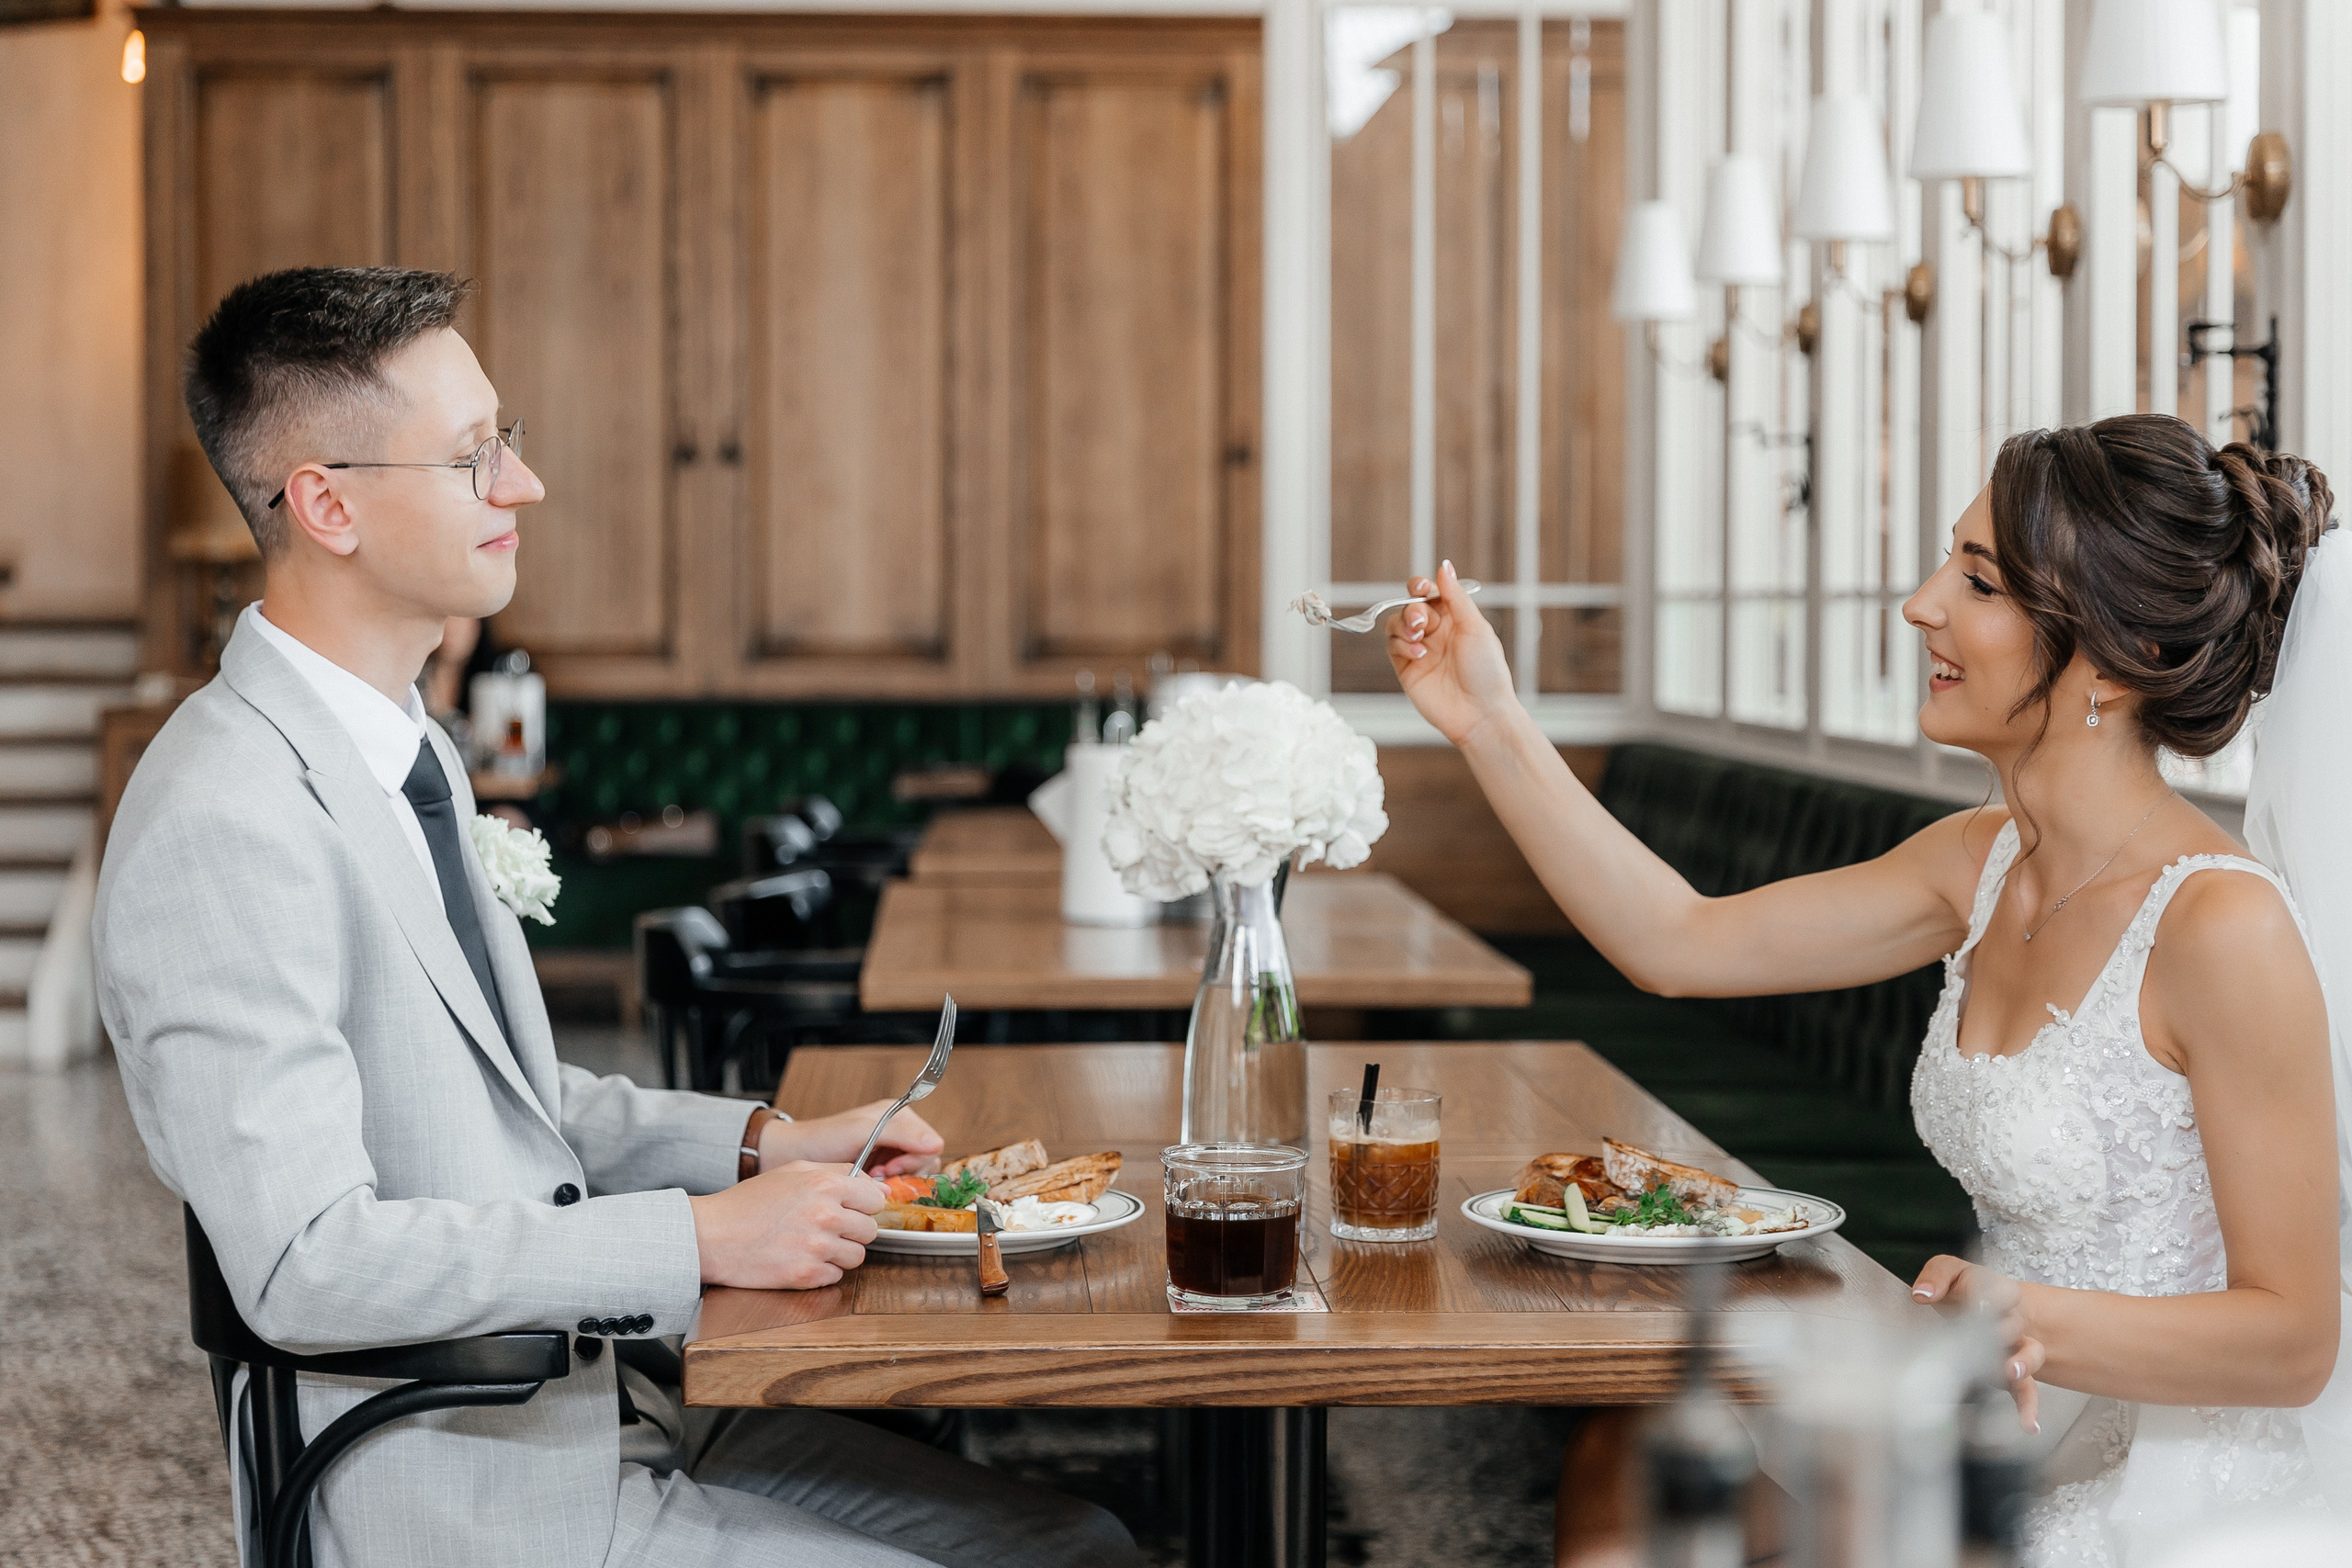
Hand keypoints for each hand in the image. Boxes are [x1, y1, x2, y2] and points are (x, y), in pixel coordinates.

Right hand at [688, 1161, 885, 1289]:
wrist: (711, 1235)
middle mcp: (826, 1215)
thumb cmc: (749, 1202)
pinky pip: (836, 1276)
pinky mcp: (806, 1276)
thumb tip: (880, 1188)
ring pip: (857, 1256)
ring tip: (811, 1244)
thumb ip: (839, 1172)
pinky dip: (822, 1271)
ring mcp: (817, 1248)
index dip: (863, 1205)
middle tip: (825, 1228)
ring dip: (839, 1253)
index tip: (849, 1208)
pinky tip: (799, 1259)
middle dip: (851, 1230)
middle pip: (870, 1230)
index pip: (875, 1199)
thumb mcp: (793, 1171)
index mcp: (825, 1185)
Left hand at [761, 1099, 943, 1177]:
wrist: (793, 1156)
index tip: (889, 1166)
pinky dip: (888, 1187)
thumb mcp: (861, 1132)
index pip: (931, 1143)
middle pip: (926, 1160)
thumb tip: (936, 1143)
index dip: (914, 1159)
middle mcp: (898, 1132)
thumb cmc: (823, 1139)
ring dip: (897, 1181)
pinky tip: (870, 1183)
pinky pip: (900, 1182)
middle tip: (880, 1174)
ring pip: (915, 1174)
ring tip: (873, 1178)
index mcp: (898, 1116)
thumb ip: (900, 1134)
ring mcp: (890, 1150)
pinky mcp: (881, 1167)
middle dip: (906, 1172)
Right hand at [1386, 561, 1519, 746]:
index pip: (1429, 593)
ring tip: (1418, 638)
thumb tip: (1444, 566)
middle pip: (1410, 606)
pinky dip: (1401, 645)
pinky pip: (1392, 646)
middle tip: (1422, 623)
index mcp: (1454, 618)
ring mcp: (1419, 649)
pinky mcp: (1406, 668)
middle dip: (1413, 609)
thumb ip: (1455, 597)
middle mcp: (1435, 632)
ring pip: (1395, 624)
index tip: (1421, 588)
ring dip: (1403, 625)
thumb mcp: (1475, 627)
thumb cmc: (1486, 671)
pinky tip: (1418, 655)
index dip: (1420, 586)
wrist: (1480, 713)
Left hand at [1914, 1254, 2046, 1433]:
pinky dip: (2028, 1408)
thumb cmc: (1963, 1290)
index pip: (2005, 1291)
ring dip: (2023, 1364)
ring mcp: (2014, 1349)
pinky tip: (2029, 1425)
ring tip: (2012, 1372)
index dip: (1996, 1296)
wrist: (1980, 1307)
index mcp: (1995, 1292)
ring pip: (2030, 1355)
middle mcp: (2010, 1321)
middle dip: (2003, 1331)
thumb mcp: (1948, 1271)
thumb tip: (1922, 1294)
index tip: (1981, 1304)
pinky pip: (2026, 1391)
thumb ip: (1937, 1277)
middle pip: (2014, 1324)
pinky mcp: (2011, 1374)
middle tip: (1991, 1336)